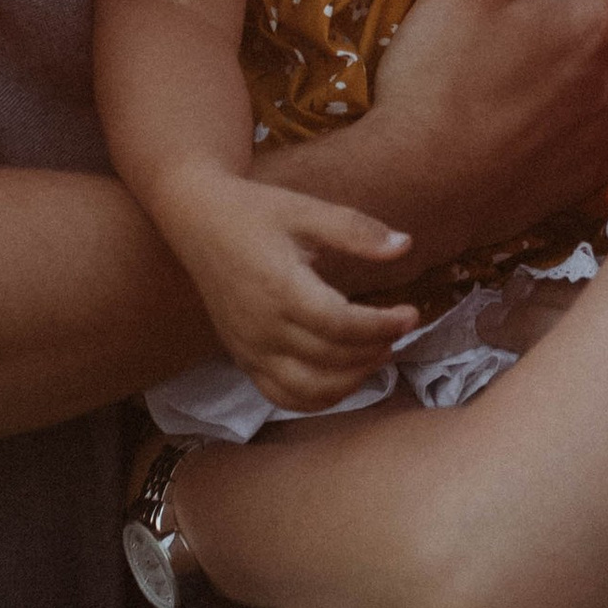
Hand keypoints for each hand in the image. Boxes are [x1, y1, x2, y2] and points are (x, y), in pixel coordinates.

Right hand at [167, 172, 422, 415]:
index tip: (410, 314)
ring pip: (309, 390)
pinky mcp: (242, 357)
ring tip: (377, 352)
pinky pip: (282, 396)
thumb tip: (405, 245)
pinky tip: (344, 375)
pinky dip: (318, 397)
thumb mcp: (306, 210)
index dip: (382, 325)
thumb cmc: (255, 211)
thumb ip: (355, 230)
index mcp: (280, 289)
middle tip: (398, 329)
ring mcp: (249, 348)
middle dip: (375, 348)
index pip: (341, 325)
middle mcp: (262, 327)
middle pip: (331, 359)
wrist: (197, 219)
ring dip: (352, 380)